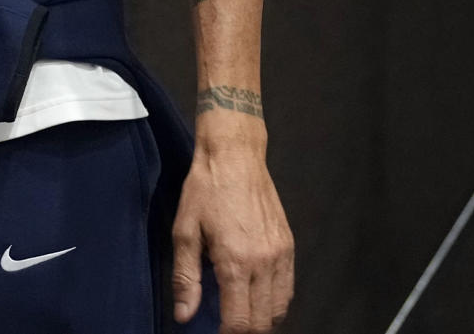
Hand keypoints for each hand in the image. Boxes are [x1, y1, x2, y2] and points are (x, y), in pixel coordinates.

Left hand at [172, 119, 293, 331]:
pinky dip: (276, 303)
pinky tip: (259, 300)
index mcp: (235, 262)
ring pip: (280, 308)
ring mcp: (281, 256)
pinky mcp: (289, 246)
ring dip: (263, 320)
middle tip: (227, 327)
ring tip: (241, 317)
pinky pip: (288, 288)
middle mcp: (264, 263)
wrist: (235, 157)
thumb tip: (184, 315)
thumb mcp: (184, 232)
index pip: (239, 320)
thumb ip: (186, 278)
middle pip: (263, 321)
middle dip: (245, 331)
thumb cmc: (203, 191)